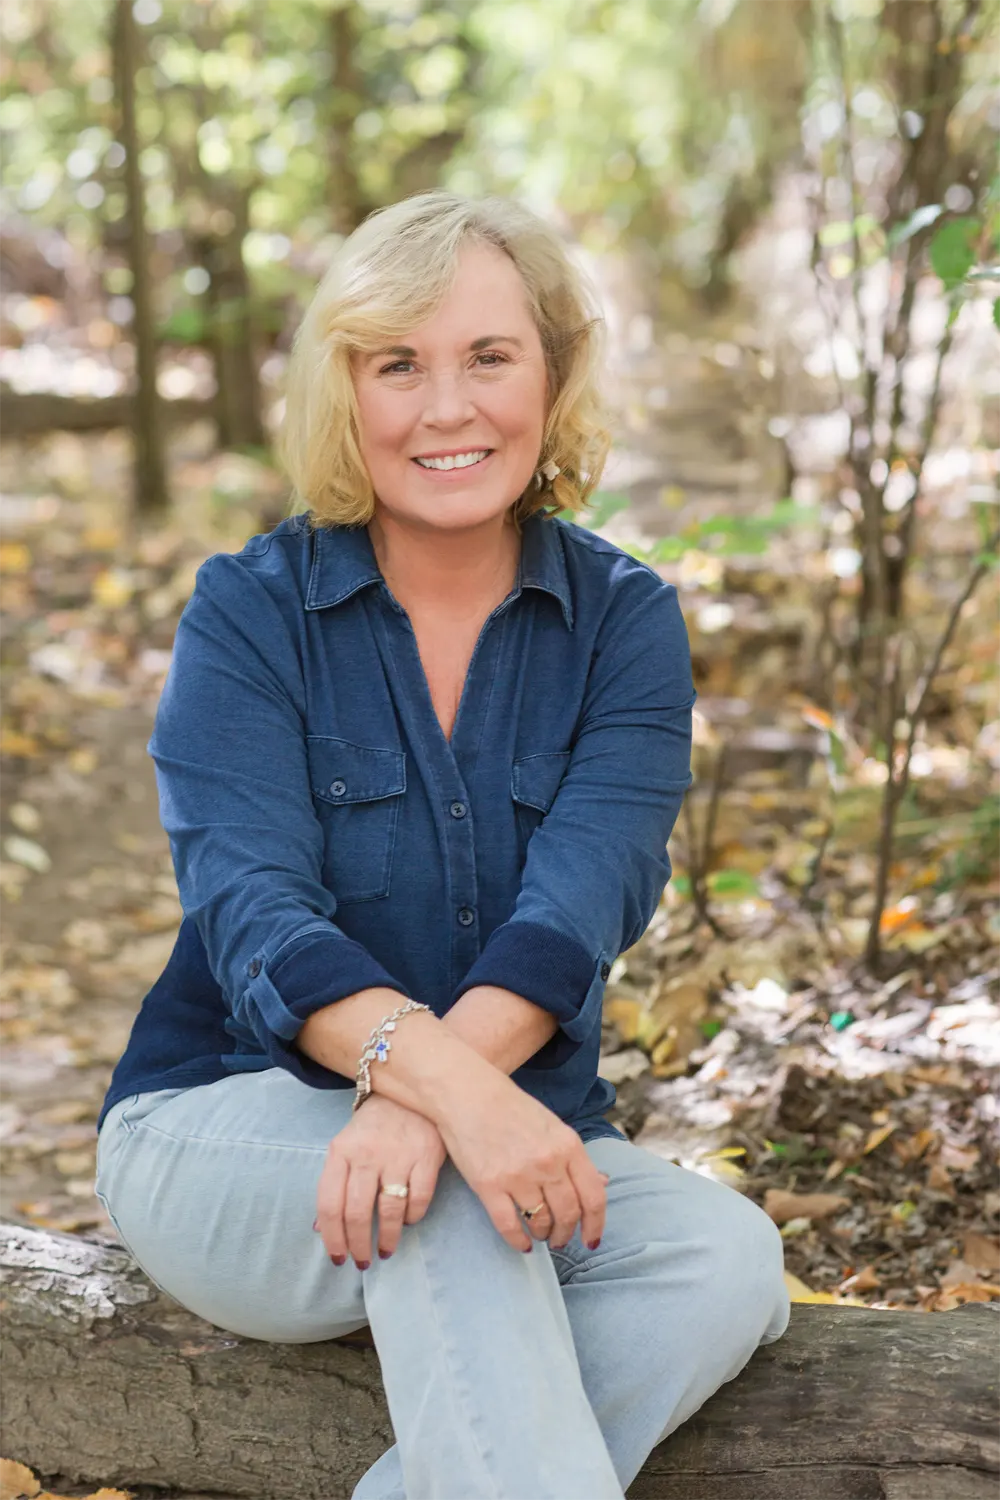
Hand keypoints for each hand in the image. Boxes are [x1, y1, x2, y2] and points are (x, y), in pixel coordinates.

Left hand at [315, 1094, 446, 1267]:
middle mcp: (366, 1155)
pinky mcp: (426, 1156)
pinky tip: (409, 1220)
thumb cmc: (372, 1127)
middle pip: (357, 1213)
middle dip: (359, 1245)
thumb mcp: (344, 1148)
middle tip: (363, 1261)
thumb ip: (333, 1184)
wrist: (408, 1091)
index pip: (329, 1204)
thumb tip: (321, 1227)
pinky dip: (413, 1217)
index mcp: (340, 1152)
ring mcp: (398, 1156)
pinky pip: (419, 1199)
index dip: (332, 1238)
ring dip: (387, 1238)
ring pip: (389, 1211)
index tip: (338, 1258)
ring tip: (386, 1250)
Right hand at [434, 1068, 608, 1252]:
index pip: (593, 1197)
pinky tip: (521, 1245)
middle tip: (560, 1239)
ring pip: (540, 1222)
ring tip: (539, 1234)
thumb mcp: (552, 1125)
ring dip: (542, 1234)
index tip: (591, 1240)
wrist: (467, 1093)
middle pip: (568, 1214)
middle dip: (566, 1233)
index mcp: (568, 1145)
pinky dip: (518, 1241)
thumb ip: (574, 1157)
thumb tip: (601, 1183)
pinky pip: (509, 1226)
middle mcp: (547, 1162)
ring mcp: (518, 1175)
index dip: (596, 1225)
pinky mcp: (489, 1185)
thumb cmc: (511, 1107)